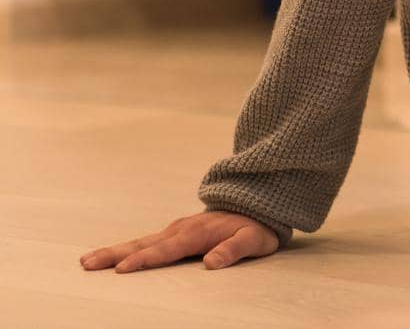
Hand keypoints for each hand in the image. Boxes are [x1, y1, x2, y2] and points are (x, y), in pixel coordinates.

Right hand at [80, 210, 279, 272]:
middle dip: (115, 254)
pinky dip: (127, 248)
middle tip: (87, 263)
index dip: (145, 260)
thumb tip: (211, 263)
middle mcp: (182, 230)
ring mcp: (177, 229)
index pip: (167, 250)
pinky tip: (111, 256)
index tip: (121, 269)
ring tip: (88, 260)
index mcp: (197, 234)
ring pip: (141, 241)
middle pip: (144, 244)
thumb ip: (234, 250)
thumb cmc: (256, 227)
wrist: (258, 204)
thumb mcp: (254, 240)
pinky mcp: (176, 232)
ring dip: (114, 250)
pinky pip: (147, 241)